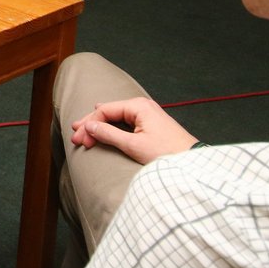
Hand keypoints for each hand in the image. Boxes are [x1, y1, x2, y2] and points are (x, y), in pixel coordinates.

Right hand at [70, 97, 197, 164]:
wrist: (192, 162)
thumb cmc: (166, 153)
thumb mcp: (133, 145)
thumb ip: (109, 134)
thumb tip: (90, 126)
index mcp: (137, 106)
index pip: (104, 110)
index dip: (89, 124)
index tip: (79, 140)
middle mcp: (142, 106)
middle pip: (109, 112)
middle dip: (91, 124)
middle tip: (76, 136)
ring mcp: (147, 114)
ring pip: (116, 117)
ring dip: (100, 127)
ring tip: (85, 134)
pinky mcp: (151, 125)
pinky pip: (125, 122)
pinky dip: (112, 128)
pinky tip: (103, 127)